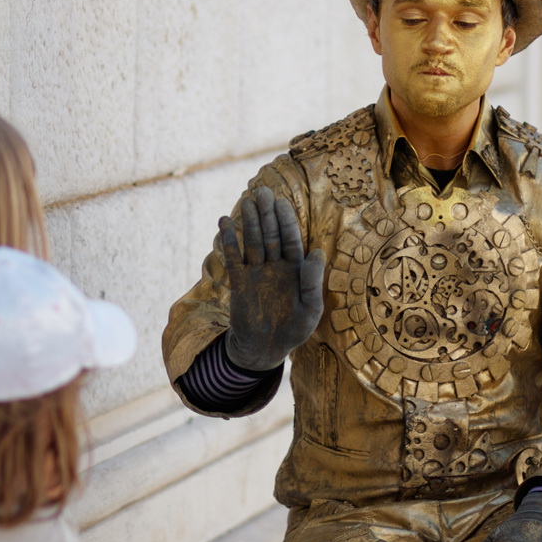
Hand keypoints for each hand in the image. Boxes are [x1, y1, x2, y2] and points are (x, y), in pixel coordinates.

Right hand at [221, 186, 325, 370]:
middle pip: (272, 234)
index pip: (292, 240)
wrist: (265, 349)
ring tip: (246, 202)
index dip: (287, 221)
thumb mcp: (310, 310)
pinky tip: (224, 222)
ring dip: (249, 222)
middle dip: (268, 214)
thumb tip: (318, 252)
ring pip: (253, 241)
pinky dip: (229, 241)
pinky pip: (233, 257)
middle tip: (263, 192)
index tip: (282, 202)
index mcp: (296, 270)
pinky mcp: (240, 282)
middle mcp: (276, 266)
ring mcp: (257, 272)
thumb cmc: (293, 331)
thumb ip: (312, 282)